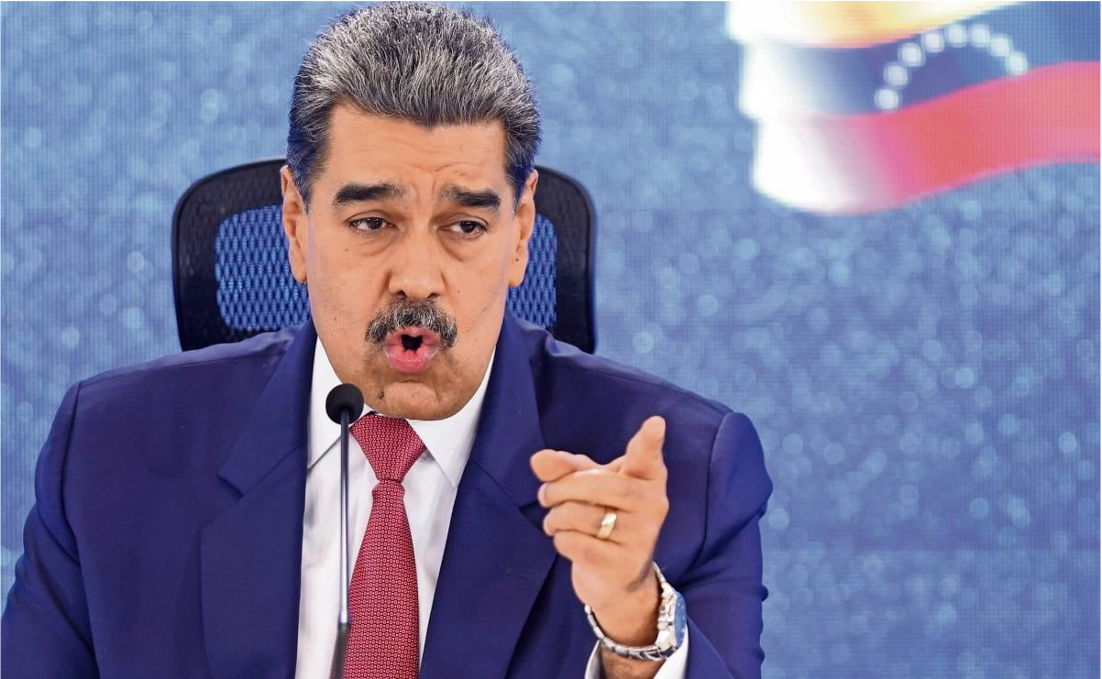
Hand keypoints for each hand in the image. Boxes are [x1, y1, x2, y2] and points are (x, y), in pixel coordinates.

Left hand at [530, 416, 668, 648]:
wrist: (617, 578)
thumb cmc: (604, 516)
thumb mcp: (588, 486)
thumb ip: (565, 468)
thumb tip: (538, 459)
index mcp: (648, 478)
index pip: (647, 457)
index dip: (649, 441)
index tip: (655, 423)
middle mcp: (652, 505)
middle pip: (595, 485)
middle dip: (559, 489)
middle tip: (546, 495)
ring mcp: (641, 537)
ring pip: (580, 515)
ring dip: (555, 518)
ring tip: (556, 521)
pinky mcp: (624, 565)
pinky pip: (575, 543)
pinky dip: (561, 540)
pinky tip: (568, 541)